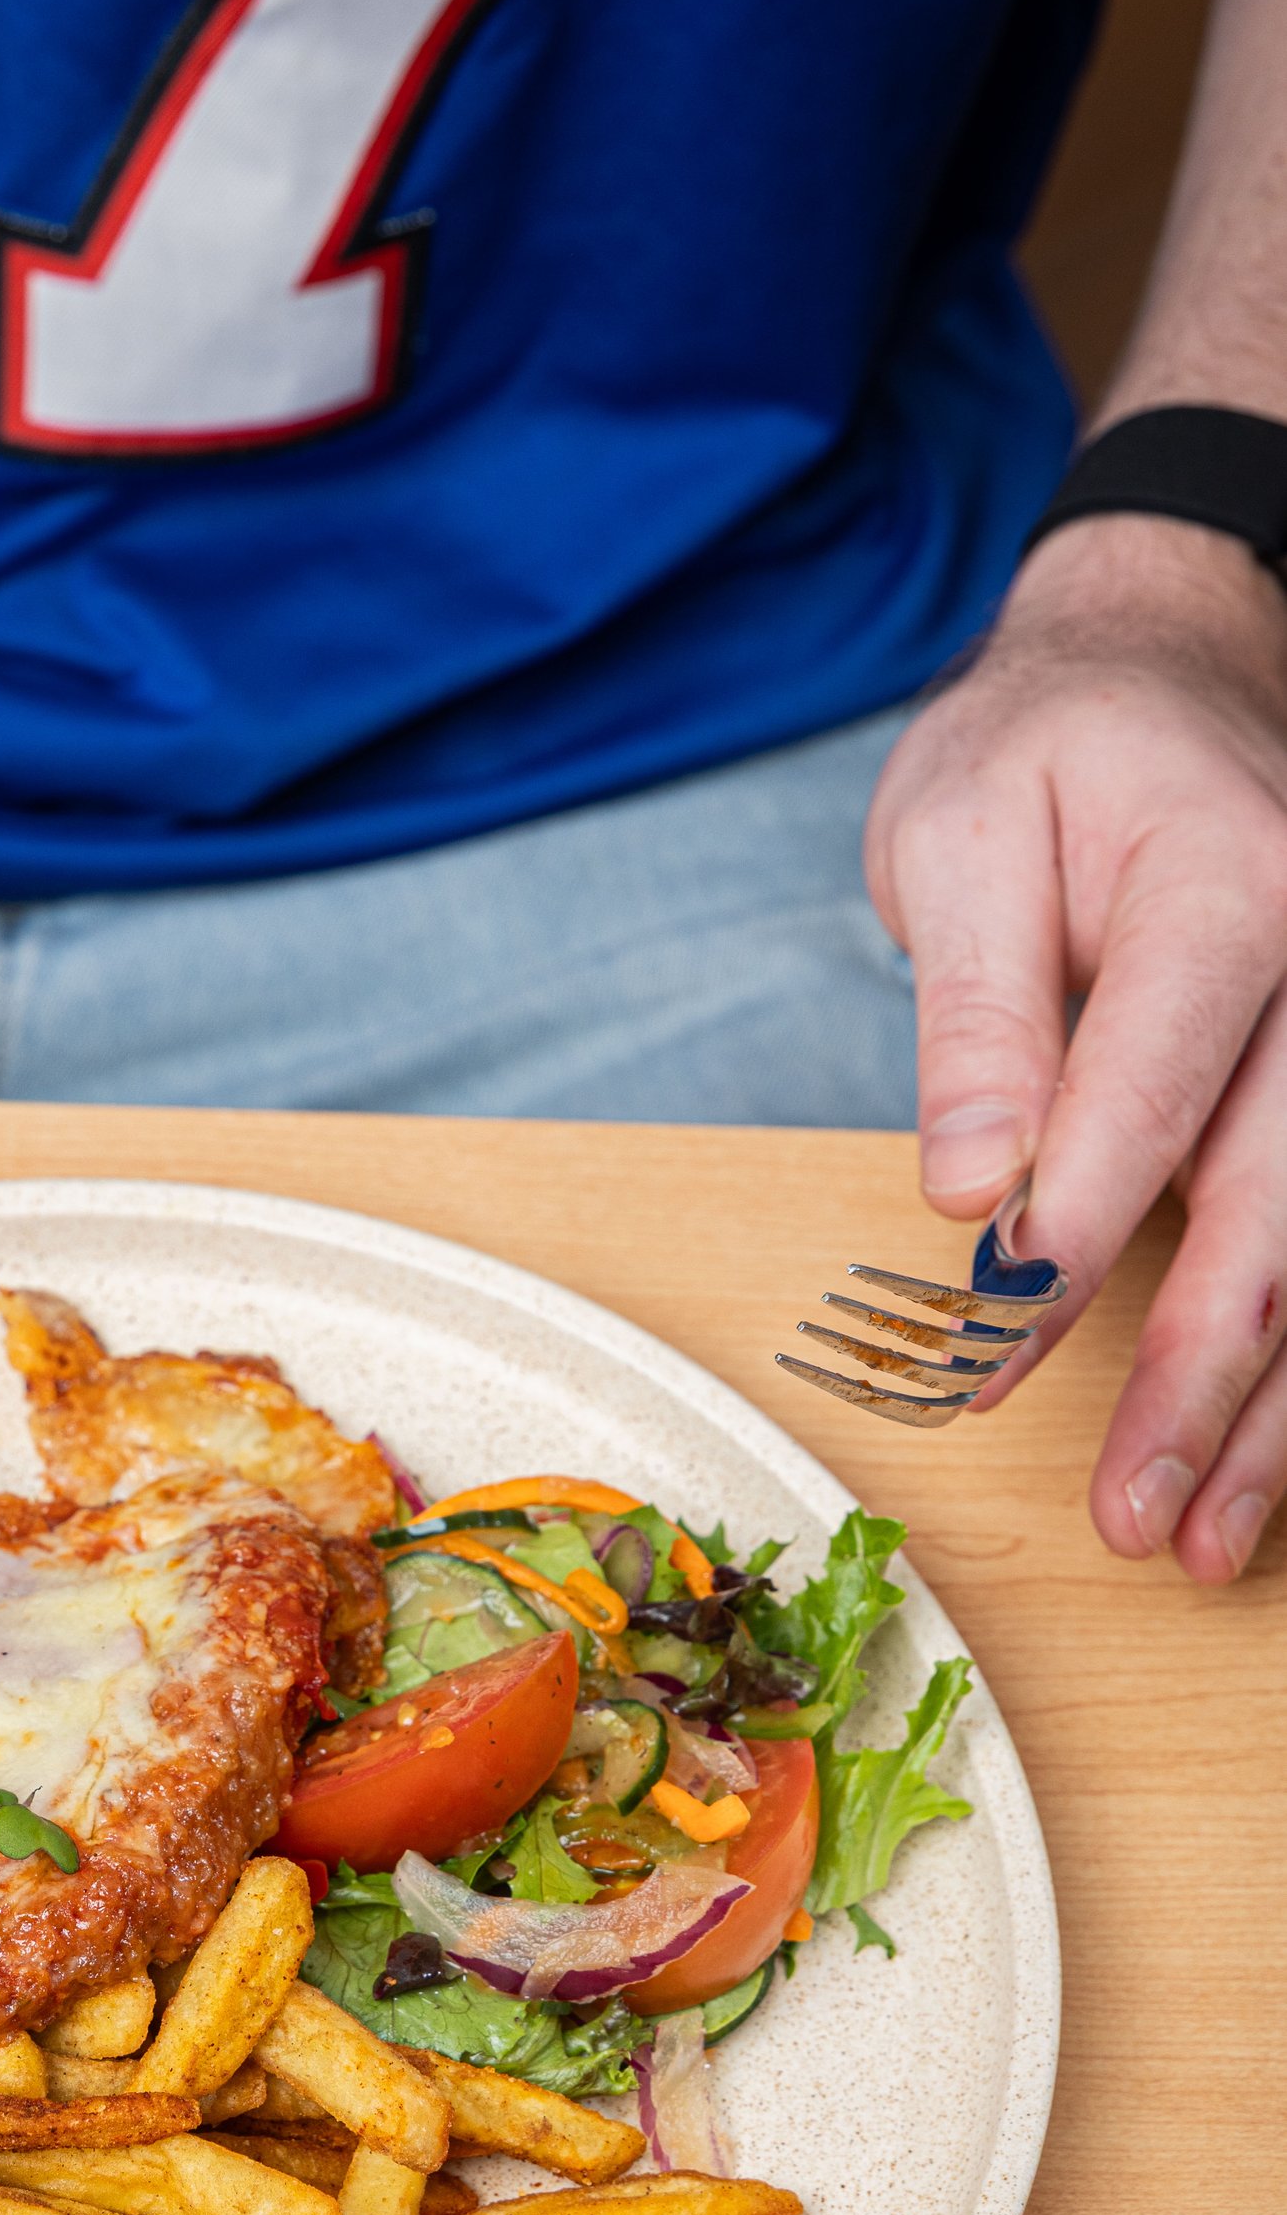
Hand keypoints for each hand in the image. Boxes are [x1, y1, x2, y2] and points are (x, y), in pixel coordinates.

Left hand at [866, 514, 1286, 1581]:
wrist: (1163, 675)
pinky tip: (1264, 1468)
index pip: (1163, 1075)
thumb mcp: (959, 831)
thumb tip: (972, 1186)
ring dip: (1278, 1405)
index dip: (1083, 1212)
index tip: (1002, 1322)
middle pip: (1282, 1195)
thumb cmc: (1045, 754)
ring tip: (1203, 1540)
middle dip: (1210, 1370)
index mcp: (1226, 885)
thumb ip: (976, 1010)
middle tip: (1137, 1515)